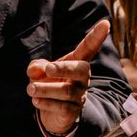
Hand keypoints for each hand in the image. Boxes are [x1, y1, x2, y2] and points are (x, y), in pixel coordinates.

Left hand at [27, 18, 109, 136]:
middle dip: (63, 68)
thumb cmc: (49, 85)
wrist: (51, 113)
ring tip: (30, 89)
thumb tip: (34, 70)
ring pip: (66, 91)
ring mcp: (80, 95)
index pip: (88, 48)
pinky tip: (35, 100)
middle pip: (81, 69)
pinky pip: (61, 107)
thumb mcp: (40, 72)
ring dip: (46, 89)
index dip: (97, 36)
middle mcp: (82, 78)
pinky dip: (46, 103)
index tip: (106, 23)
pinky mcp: (73, 111)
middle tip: (47, 69)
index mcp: (77, 62)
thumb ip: (36, 67)